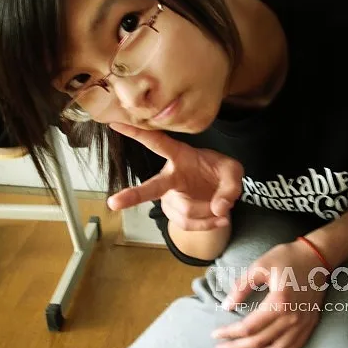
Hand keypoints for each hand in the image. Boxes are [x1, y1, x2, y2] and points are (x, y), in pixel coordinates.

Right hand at [107, 123, 243, 230]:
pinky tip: (219, 218)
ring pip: (187, 211)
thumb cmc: (221, 173)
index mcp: (180, 156)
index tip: (115, 123)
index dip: (137, 133)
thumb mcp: (234, 172)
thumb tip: (219, 208)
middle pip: (152, 187)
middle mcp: (169, 176)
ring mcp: (169, 197)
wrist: (220, 194)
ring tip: (222, 204)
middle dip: (133, 195)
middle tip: (113, 203)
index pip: (157, 142)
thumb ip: (231, 187)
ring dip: (210, 212)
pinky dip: (208, 224)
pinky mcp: (173, 213)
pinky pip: (189, 224)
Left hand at [211, 241, 328, 347]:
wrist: (317, 257)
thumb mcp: (260, 266)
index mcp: (279, 302)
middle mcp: (292, 318)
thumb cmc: (287, 258)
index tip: (215, 335)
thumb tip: (226, 306)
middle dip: (237, 347)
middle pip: (260, 341)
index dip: (229, 333)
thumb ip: (242, 287)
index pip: (249, 327)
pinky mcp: (309, 325)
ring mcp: (303, 324)